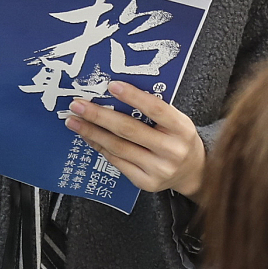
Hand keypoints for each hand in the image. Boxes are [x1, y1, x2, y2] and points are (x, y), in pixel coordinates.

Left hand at [66, 82, 207, 199]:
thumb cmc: (178, 138)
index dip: (133, 97)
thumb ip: (154, 109)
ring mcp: (158, 169)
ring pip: (118, 148)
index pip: (156, 109)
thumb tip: (115, 92)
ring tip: (74, 121)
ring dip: (93, 133)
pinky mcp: (146, 182)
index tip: (111, 85)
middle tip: (78, 105)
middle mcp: (171, 151)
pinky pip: (117, 162)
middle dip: (99, 116)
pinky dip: (100, 147)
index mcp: (182, 129)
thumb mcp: (176, 120)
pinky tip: (89, 137)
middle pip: (129, 130)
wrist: (192, 172)